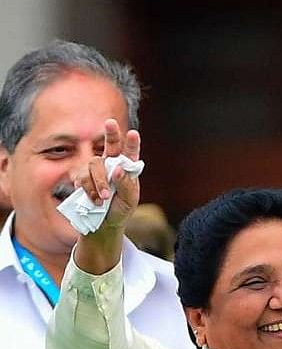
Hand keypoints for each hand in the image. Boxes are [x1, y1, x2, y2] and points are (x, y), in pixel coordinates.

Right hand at [71, 118, 140, 232]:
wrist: (103, 225)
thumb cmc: (120, 210)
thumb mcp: (129, 200)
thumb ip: (126, 185)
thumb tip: (118, 168)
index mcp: (128, 169)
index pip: (130, 153)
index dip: (131, 142)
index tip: (133, 133)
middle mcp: (111, 165)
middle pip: (110, 146)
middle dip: (111, 134)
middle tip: (110, 123)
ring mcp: (95, 170)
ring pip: (94, 164)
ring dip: (99, 181)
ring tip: (104, 198)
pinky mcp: (82, 178)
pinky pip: (81, 177)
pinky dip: (88, 189)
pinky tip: (94, 200)